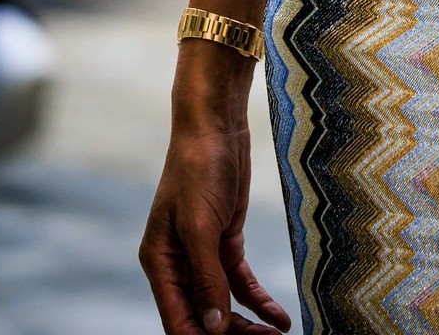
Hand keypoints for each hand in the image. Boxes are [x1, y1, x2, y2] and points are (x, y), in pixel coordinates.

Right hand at [139, 66, 289, 334]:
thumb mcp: (201, 225)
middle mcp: (178, 263)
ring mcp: (202, 253)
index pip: (178, 319)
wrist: (216, 125)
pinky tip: (278, 316)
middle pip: (202, 315)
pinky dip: (258, 300)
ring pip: (223, 303)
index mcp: (160, 263)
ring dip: (247, 324)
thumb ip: (206, 278)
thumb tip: (214, 328)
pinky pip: (240, 281)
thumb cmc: (197, 168)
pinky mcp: (224, 240)